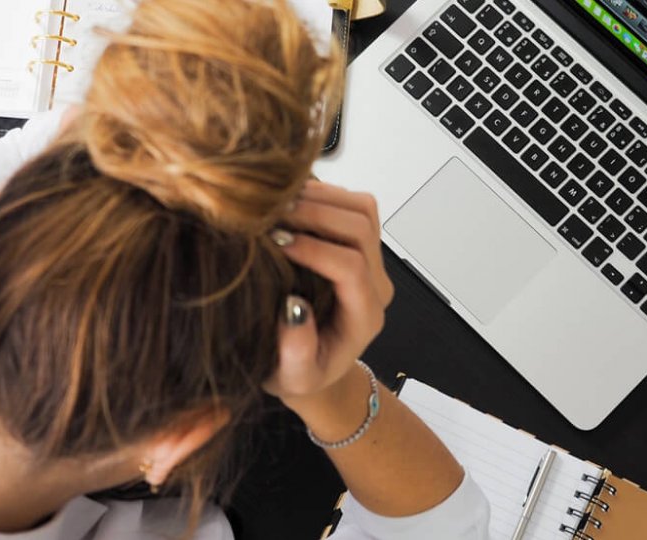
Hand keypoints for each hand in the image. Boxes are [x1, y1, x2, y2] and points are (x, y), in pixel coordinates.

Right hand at [263, 181, 393, 410]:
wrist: (314, 365)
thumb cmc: (300, 373)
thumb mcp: (292, 377)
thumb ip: (296, 353)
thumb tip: (293, 309)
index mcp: (364, 316)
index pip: (351, 268)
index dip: (314, 249)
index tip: (275, 242)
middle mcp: (375, 284)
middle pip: (361, 229)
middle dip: (316, 214)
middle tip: (271, 214)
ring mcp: (371, 260)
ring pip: (362, 209)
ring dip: (320, 197)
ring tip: (277, 202)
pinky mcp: (359, 244)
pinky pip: (353, 205)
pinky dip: (322, 193)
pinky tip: (288, 201)